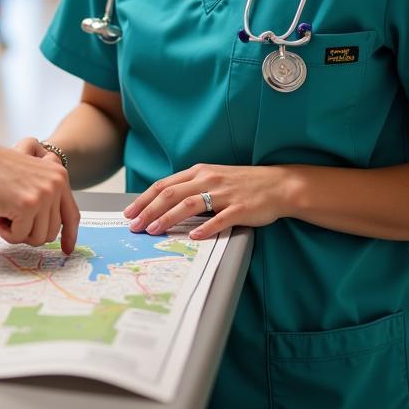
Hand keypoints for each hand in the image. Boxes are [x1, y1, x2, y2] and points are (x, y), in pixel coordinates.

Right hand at [0, 137, 67, 231]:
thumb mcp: (27, 181)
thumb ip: (40, 204)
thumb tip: (41, 237)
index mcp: (58, 175)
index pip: (72, 213)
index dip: (70, 235)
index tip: (67, 249)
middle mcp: (56, 184)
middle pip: (52, 231)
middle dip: (29, 234)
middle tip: (11, 223)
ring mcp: (44, 194)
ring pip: (38, 237)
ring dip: (17, 234)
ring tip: (3, 217)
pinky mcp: (29, 205)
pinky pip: (20, 236)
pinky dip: (6, 233)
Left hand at [123, 163, 292, 239]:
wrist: (278, 184)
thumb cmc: (243, 184)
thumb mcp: (213, 178)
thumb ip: (191, 187)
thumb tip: (164, 203)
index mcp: (199, 171)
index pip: (164, 185)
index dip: (145, 199)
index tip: (130, 212)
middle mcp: (208, 179)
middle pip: (171, 194)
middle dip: (149, 210)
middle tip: (134, 225)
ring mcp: (224, 194)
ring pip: (189, 205)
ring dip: (168, 218)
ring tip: (153, 230)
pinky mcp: (240, 208)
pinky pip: (220, 219)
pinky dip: (205, 228)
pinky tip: (193, 237)